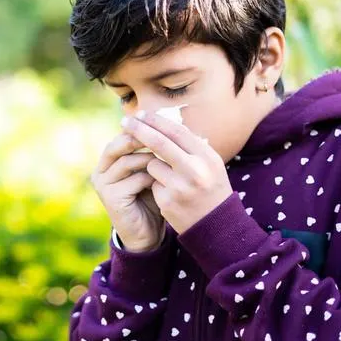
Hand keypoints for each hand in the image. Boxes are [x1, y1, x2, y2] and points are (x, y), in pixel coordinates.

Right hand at [90, 132, 165, 252]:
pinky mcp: (110, 198)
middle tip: (165, 137)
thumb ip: (155, 151)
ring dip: (149, 160)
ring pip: (127, 161)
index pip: (122, 135)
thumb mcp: (153, 171)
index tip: (164, 123)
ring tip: (169, 162)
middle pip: (119, 144)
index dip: (142, 128)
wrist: (146, 234)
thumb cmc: (152, 198)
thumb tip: (174, 122)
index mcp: (109, 160)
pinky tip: (164, 182)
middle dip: (142, 139)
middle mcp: (101, 170)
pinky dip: (150, 179)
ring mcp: (103, 184)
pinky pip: (133, 180)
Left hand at [121, 111, 232, 234]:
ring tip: (172, 180)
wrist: (216, 227)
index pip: (177, 131)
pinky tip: (172, 196)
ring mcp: (180, 188)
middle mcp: (195, 171)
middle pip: (159, 143)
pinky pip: (151, 183)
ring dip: (154, 167)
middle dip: (139, 129)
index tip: (141, 114)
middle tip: (124, 122)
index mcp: (207, 158)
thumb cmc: (210, 189)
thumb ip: (190, 145)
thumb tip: (163, 122)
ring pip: (152, 164)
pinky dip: (157, 185)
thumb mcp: (209, 164)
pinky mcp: (167, 202)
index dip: (156, 120)